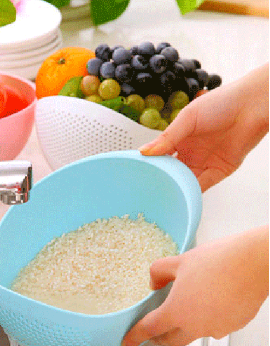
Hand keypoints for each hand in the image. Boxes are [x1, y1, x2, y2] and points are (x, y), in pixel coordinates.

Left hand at [122, 226, 268, 345]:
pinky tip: (209, 304)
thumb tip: (153, 283)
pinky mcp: (234, 325)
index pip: (150, 329)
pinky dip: (206, 320)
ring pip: (194, 334)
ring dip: (184, 328)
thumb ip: (158, 273)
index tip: (126, 343)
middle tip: (154, 331)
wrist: (253, 263)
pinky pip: (214, 328)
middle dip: (159, 337)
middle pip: (171, 339)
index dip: (135, 336)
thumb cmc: (216, 261)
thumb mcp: (178, 261)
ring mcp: (217, 328)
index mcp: (177, 312)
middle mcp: (196, 326)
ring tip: (183, 310)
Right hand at [140, 64, 268, 191]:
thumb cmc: (222, 103)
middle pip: (172, 172)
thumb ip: (167, 137)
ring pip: (185, 181)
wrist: (253, 105)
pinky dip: (192, 192)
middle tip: (147, 190)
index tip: (138, 174)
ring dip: (176, 188)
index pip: (160, 156)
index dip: (150, 165)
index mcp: (179, 139)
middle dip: (161, 180)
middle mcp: (190, 153)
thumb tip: (144, 152)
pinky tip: (181, 197)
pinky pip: (203, 186)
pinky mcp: (219, 171)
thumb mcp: (187, 119)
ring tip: (162, 197)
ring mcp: (204, 163)